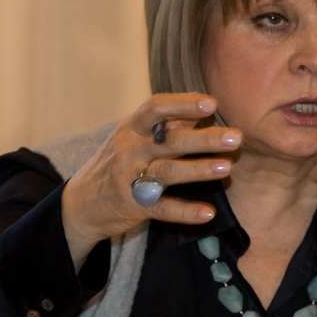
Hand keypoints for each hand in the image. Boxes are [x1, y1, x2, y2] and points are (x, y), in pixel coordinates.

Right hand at [62, 93, 241, 267]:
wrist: (81, 204)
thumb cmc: (117, 162)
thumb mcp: (134, 138)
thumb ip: (166, 124)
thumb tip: (202, 107)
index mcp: (131, 128)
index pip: (156, 108)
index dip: (183, 104)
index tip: (211, 104)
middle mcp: (130, 151)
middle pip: (169, 141)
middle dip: (204, 139)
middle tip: (235, 137)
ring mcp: (130, 179)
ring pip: (167, 172)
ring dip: (198, 170)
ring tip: (227, 168)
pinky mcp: (134, 208)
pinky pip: (162, 209)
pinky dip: (185, 212)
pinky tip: (208, 213)